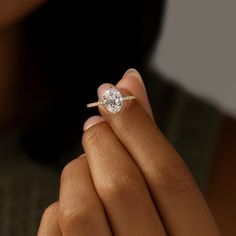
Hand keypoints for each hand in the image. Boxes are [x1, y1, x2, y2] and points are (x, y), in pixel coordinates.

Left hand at [38, 69, 220, 235]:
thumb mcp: (170, 204)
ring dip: (78, 172)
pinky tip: (75, 207)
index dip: (139, 124)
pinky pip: (54, 226)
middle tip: (96, 122)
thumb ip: (150, 147)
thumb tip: (129, 86)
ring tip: (87, 167)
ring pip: (78, 205)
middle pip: (121, 184)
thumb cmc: (159, 235)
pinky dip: (61, 204)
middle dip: (102, 139)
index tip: (118, 91)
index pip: (168, 173)